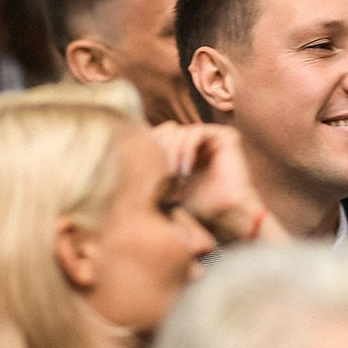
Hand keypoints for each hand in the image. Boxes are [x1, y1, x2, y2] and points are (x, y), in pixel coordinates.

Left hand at [150, 122, 283, 244]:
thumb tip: (122, 155)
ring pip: (178, 131)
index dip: (149, 147)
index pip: (158, 135)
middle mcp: (196, 139)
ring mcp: (210, 136)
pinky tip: (186, 170)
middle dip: (160, 152)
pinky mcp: (224, 135)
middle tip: (163, 176)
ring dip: (172, 154)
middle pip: (166, 131)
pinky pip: (195, 132)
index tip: (146, 170)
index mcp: (182, 148)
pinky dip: (186, 150)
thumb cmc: (197, 207)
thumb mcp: (165, 187)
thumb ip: (151, 170)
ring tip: (173, 176)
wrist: (225, 216)